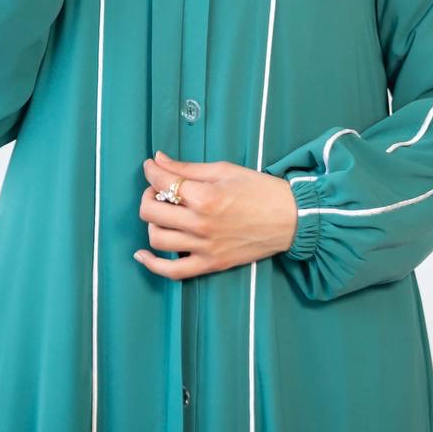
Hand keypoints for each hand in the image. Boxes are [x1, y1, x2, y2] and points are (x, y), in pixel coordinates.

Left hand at [134, 150, 298, 279]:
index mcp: (205, 197)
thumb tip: (158, 159)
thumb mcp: (224, 170)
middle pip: (151, 211)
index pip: (162, 182)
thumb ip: (187, 168)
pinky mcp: (210, 264)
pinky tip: (142, 254)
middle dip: (149, 195)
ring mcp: (204, 247)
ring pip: (157, 238)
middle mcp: (201, 224)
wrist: (290, 219)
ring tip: (163, 213)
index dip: (151, 171)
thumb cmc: (260, 190)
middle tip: (160, 189)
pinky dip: (153, 264)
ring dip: (152, 222)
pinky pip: (172, 271)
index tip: (152, 167)